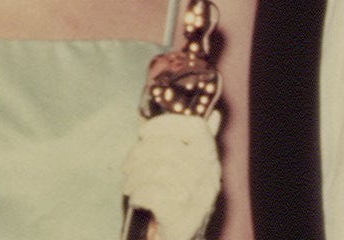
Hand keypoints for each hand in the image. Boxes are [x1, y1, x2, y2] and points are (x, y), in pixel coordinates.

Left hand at [122, 112, 220, 239]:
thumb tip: (215, 115)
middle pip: (167, 148)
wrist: (179, 238)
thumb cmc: (177, 197)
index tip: (143, 132)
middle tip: (127, 167)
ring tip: (129, 185)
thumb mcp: (189, 167)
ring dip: (134, 177)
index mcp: (210, 157)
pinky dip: (138, 194)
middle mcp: (209, 175)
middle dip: (138, 155)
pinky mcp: (183, 217)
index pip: (195, 127)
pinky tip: (136, 199)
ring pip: (157, 170)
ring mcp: (198, 196)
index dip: (166, 124)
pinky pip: (152, 194)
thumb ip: (195, 142)